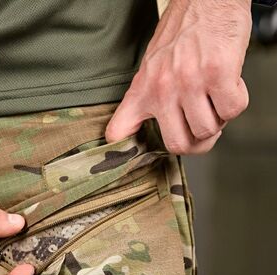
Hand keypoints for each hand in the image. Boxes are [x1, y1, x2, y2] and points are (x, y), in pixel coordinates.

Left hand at [105, 0, 251, 153]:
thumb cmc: (183, 33)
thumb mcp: (150, 67)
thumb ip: (144, 100)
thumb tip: (134, 134)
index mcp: (143, 89)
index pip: (119, 130)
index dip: (124, 151)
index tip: (131, 159)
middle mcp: (163, 89)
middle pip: (180, 145)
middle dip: (197, 142)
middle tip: (204, 125)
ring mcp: (190, 82)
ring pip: (208, 130)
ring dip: (219, 119)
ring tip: (215, 97)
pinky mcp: (218, 73)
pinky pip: (232, 110)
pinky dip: (236, 102)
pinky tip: (230, 84)